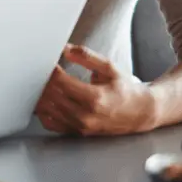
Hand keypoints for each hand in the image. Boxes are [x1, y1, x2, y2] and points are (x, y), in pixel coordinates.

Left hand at [35, 44, 156, 135]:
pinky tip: (45, 100)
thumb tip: (65, 48)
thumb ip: (86, 56)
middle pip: (50, 95)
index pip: (60, 82)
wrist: (141, 112)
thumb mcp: (110, 68)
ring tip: (41, 82)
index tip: (47, 60)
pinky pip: (50, 123)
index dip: (49, 69)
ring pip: (47, 109)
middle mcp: (86, 115)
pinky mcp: (77, 132)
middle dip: (42, 80)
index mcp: (94, 98)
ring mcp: (80, 126)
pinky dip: (43, 111)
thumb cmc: (125, 89)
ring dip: (40, 94)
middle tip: (40, 69)